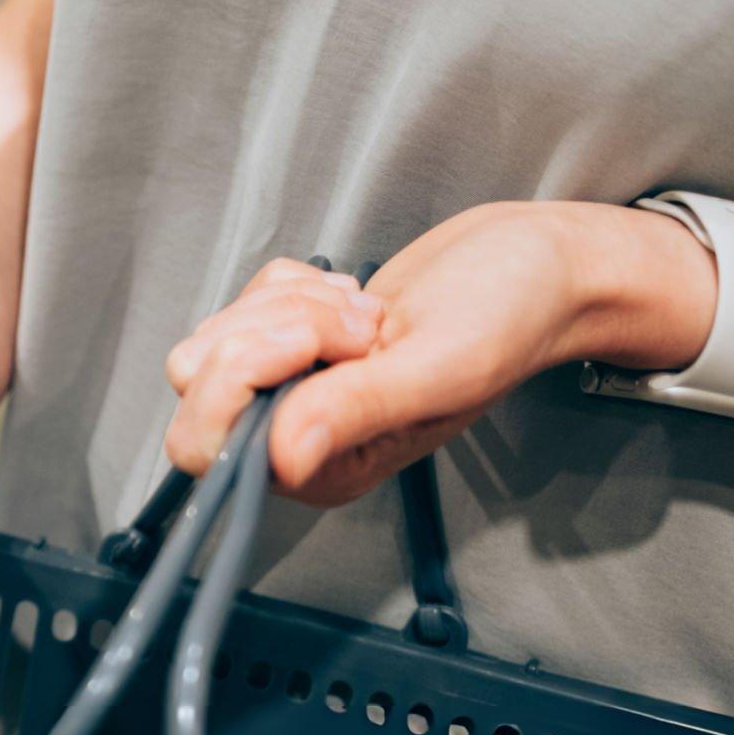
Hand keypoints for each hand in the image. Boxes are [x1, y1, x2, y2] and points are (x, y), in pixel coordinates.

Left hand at [165, 202, 716, 504]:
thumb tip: (281, 456)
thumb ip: (357, 408)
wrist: (536, 265)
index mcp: (326, 469)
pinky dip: (294, 282)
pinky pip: (246, 300)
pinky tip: (355, 297)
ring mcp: (293, 388)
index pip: (208, 446)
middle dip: (267, 329)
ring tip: (366, 311)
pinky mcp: (291, 341)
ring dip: (287, 303)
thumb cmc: (509, 317)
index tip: (312, 339)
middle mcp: (298, 438)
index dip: (238, 380)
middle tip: (354, 321)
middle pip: (197, 384)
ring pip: (218, 334)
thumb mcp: (439, 366)